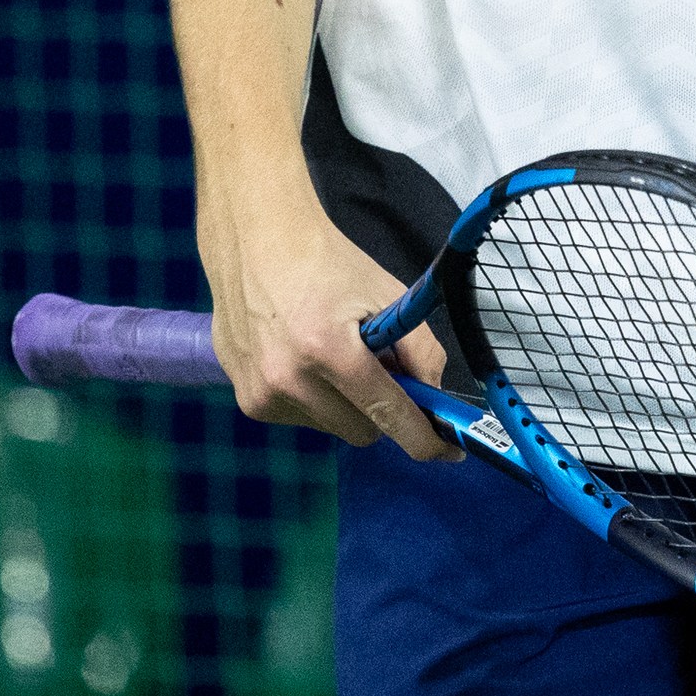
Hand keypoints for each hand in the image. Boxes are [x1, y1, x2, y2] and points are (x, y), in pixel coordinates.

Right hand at [199, 167, 457, 462]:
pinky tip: (304, 360)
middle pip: (362, 431)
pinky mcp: (247, 402)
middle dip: (382, 411)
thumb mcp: (385, 295)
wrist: (257, 243)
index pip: (387, 413)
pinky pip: (302, 419)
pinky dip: (316, 401)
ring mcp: (263, 395)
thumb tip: (434, 398)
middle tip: (382, 374)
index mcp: (329, 349)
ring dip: (347, 406)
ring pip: (332, 427)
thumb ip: (420, 348)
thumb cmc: (328, 264)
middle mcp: (290, 380)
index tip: (447, 452)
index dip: (423, 439)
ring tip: (334, 356)